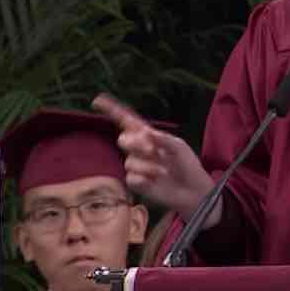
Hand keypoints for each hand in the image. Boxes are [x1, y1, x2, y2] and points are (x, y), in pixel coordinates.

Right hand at [91, 93, 221, 226]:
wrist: (191, 189)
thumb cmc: (187, 165)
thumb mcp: (179, 146)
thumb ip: (163, 138)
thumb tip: (147, 132)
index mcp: (149, 136)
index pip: (128, 120)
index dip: (113, 110)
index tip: (98, 101)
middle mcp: (139, 149)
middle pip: (123, 139)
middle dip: (136, 143)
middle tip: (152, 150)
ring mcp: (136, 165)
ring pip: (130, 161)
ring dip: (149, 166)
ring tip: (164, 172)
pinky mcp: (135, 182)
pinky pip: (132, 177)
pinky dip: (146, 179)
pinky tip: (156, 182)